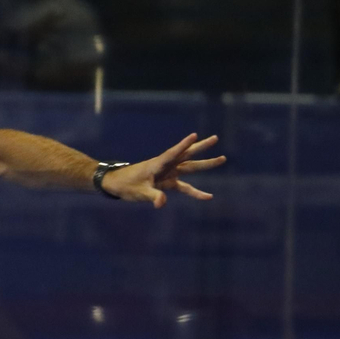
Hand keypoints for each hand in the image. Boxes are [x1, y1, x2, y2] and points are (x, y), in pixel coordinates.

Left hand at [100, 132, 224, 207]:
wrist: (117, 184)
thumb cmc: (126, 185)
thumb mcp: (139, 192)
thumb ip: (153, 196)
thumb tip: (162, 203)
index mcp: (158, 164)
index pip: (173, 153)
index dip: (184, 145)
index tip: (194, 135)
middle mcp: (166, 166)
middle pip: (187, 155)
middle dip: (201, 147)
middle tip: (215, 138)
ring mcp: (168, 173)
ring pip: (189, 167)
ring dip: (204, 163)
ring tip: (222, 158)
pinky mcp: (167, 182)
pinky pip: (185, 187)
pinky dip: (195, 192)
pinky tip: (208, 196)